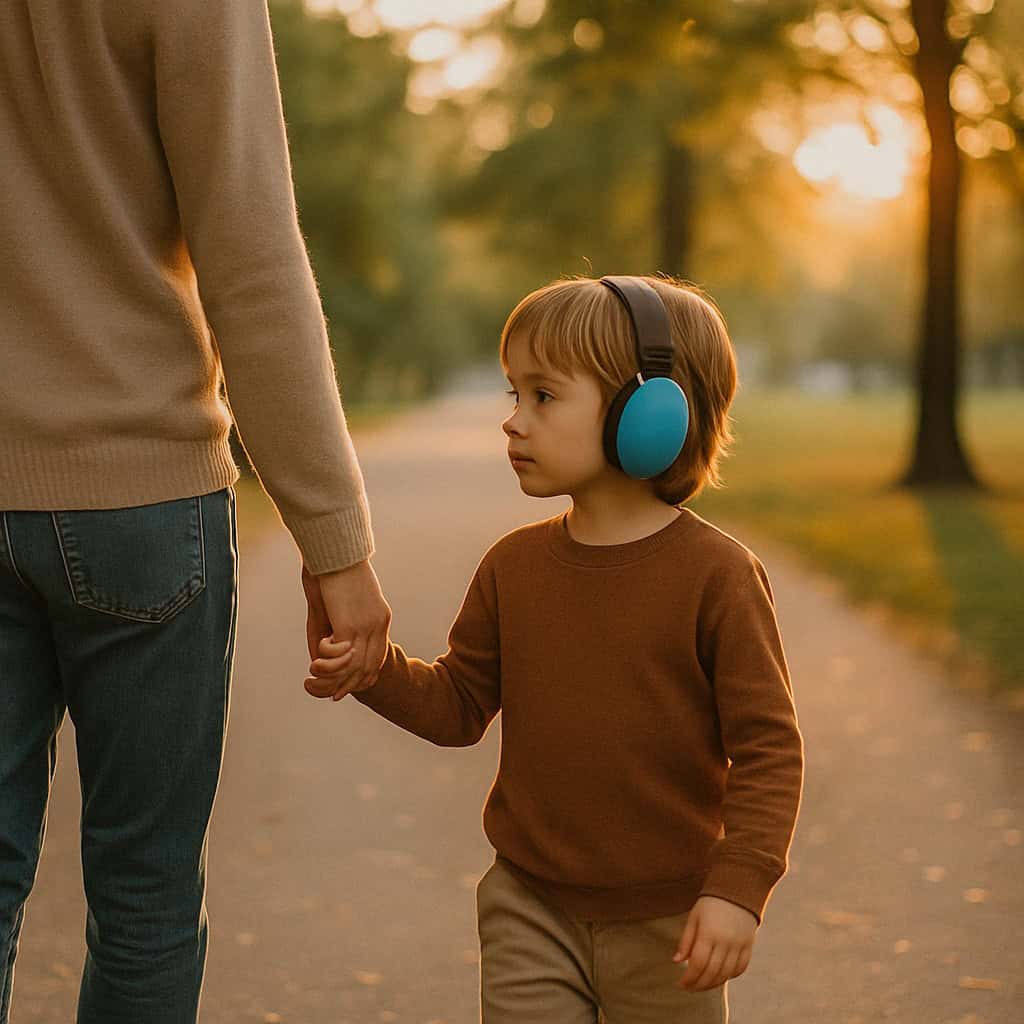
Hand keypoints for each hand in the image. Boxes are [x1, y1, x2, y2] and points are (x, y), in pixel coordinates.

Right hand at [301, 559, 390, 699]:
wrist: (333, 548)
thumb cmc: (330, 571)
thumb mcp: (334, 608)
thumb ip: (328, 634)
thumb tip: (319, 660)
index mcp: (380, 618)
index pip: (379, 658)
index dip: (363, 677)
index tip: (346, 687)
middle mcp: (379, 625)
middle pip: (368, 669)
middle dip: (346, 687)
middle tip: (324, 693)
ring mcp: (367, 626)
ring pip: (355, 668)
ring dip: (332, 680)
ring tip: (310, 680)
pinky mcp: (350, 625)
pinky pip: (342, 658)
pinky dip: (327, 662)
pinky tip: (315, 657)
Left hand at [672, 896, 756, 991]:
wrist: (738, 889)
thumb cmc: (711, 903)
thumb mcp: (694, 917)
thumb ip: (686, 940)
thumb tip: (677, 961)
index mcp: (709, 933)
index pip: (697, 963)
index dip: (688, 977)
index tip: (680, 983)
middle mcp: (725, 942)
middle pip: (712, 972)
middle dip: (699, 985)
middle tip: (689, 988)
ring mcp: (739, 945)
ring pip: (726, 974)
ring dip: (713, 984)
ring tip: (702, 986)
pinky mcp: (749, 946)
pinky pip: (740, 969)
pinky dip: (729, 977)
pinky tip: (719, 977)